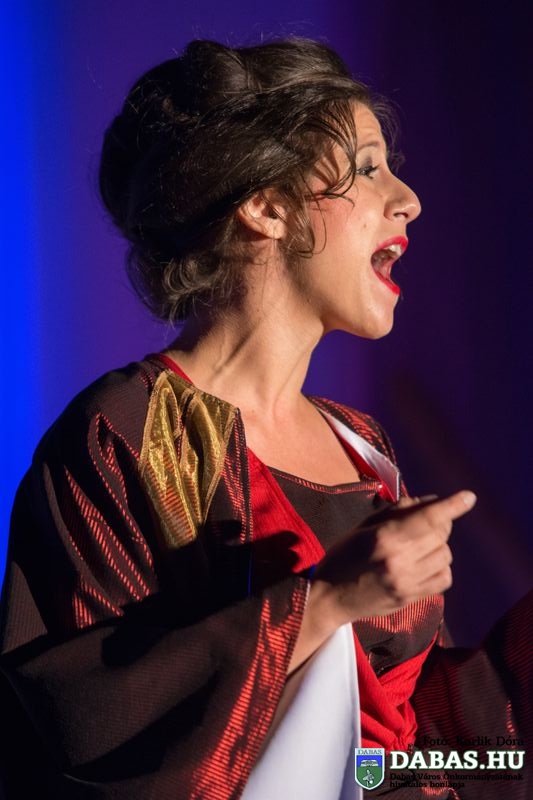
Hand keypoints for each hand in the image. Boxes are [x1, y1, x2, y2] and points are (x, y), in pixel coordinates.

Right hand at [313, 490, 476, 624]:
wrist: (329, 598)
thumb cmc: (343, 556)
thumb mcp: (364, 527)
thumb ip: (397, 512)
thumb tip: (430, 500)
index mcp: (385, 537)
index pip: (428, 518)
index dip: (452, 506)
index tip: (469, 497)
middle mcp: (399, 560)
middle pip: (440, 535)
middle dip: (440, 523)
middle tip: (428, 521)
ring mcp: (407, 582)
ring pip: (445, 556)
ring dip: (439, 546)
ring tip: (421, 545)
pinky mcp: (411, 598)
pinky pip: (444, 579)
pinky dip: (440, 567)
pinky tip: (426, 564)